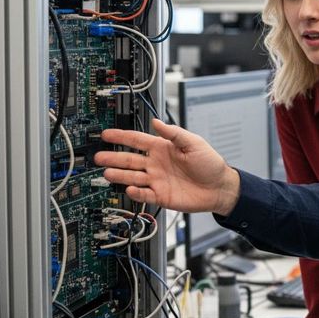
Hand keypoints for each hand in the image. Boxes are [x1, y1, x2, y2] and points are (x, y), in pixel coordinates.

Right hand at [94, 118, 240, 214]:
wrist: (219, 187)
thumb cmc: (210, 164)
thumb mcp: (194, 143)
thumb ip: (174, 133)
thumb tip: (157, 121)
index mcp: (163, 148)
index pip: (137, 140)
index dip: (121, 136)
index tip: (107, 133)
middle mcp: (156, 164)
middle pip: (129, 160)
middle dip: (113, 157)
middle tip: (99, 157)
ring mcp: (157, 180)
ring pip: (132, 177)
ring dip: (119, 175)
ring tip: (107, 173)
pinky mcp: (161, 196)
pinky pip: (144, 195)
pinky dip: (136, 193)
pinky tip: (130, 189)